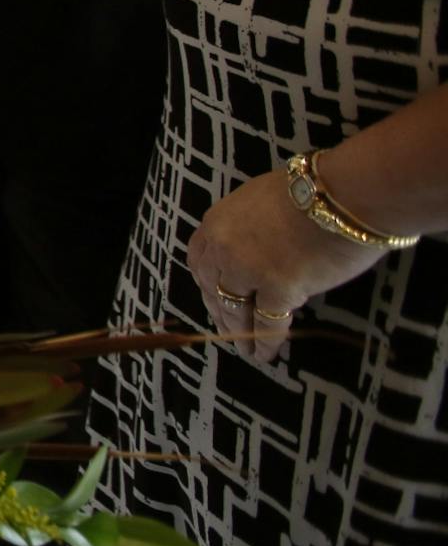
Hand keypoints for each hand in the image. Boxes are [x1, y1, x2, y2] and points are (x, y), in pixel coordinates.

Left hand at [186, 162, 386, 363]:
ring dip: (239, 331)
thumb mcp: (260, 201)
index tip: (213, 299)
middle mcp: (224, 246)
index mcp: (218, 222)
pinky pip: (267, 322)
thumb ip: (247, 229)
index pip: (200, 261)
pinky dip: (266, 342)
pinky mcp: (278, 288)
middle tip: (227, 331)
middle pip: (214, 288)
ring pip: (236, 308)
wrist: (345, 193)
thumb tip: (254, 255)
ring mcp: (248, 269)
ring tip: (246, 350)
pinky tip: (267, 354)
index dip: (207, 284)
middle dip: (221, 312)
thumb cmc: (313, 191)